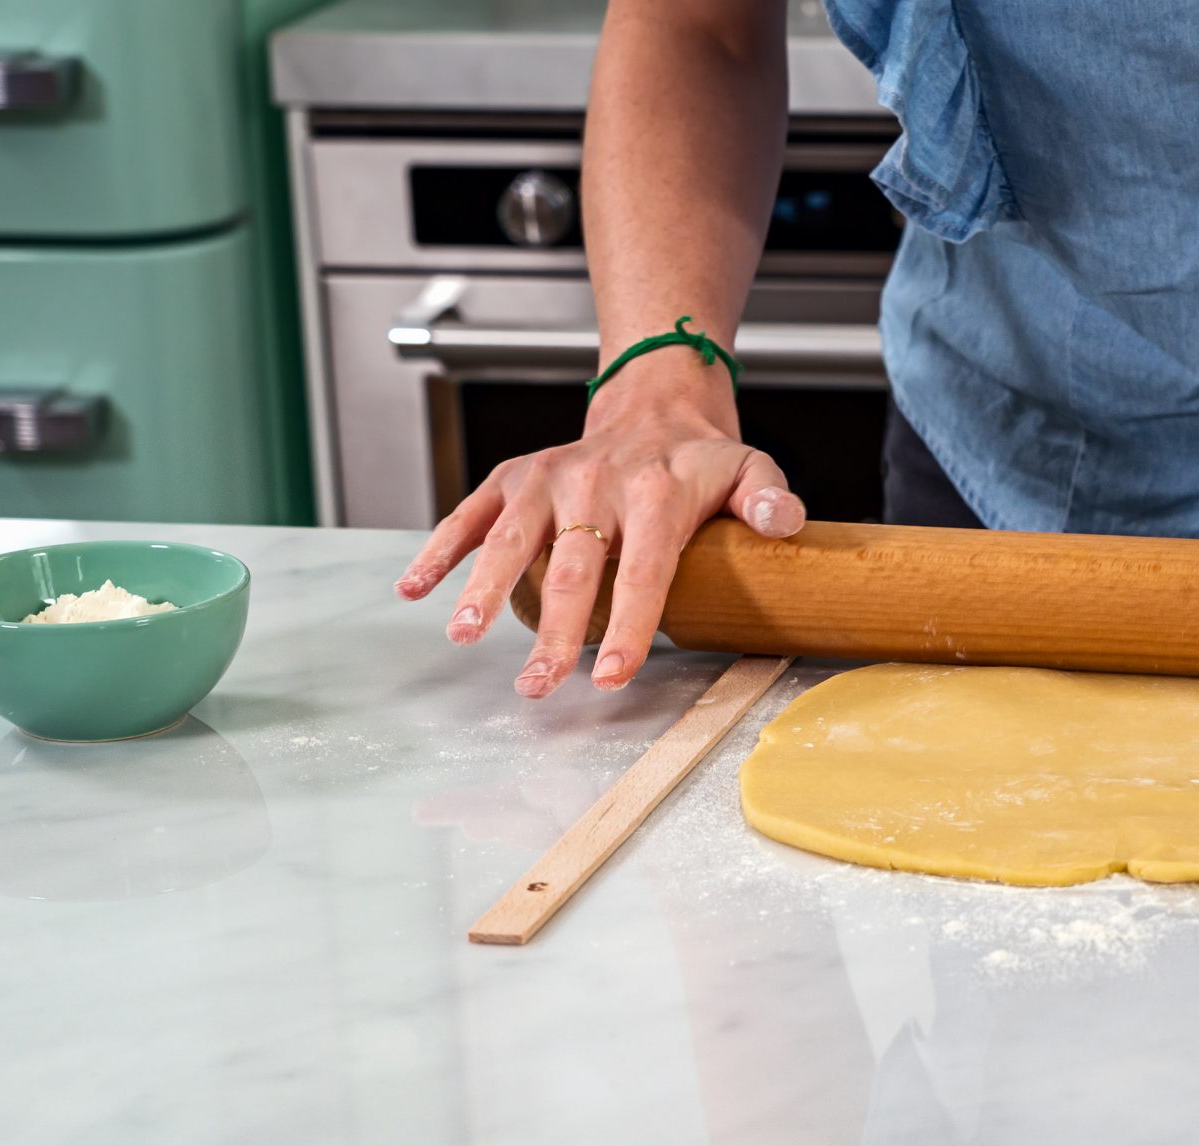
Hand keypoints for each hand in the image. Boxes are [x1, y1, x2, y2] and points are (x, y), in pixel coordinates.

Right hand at [393, 362, 804, 697]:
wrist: (654, 407)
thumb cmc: (702, 461)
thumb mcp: (750, 470)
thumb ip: (768, 498)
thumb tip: (784, 523)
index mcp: (656, 493)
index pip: (645, 570)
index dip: (630, 624)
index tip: (615, 674)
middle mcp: (595, 481)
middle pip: (573, 567)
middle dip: (554, 631)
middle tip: (539, 685)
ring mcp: (549, 477)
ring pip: (511, 538)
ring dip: (484, 588)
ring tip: (466, 637)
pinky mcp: (515, 476)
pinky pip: (471, 513)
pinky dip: (441, 548)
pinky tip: (415, 588)